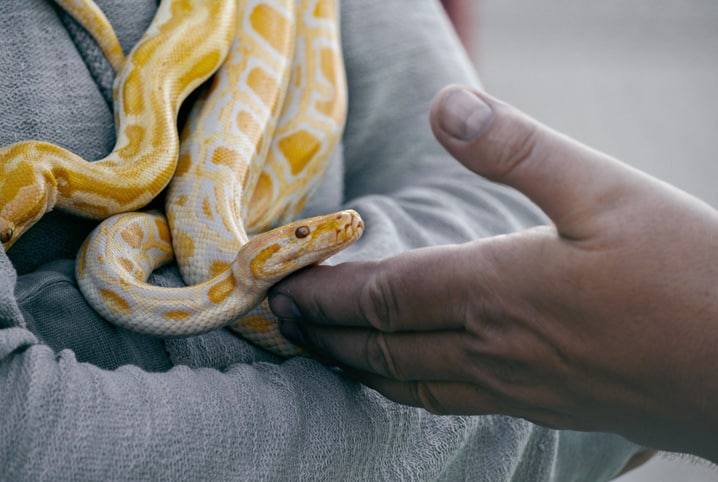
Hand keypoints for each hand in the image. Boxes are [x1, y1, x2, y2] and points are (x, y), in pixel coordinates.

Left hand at [269, 86, 717, 460]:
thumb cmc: (687, 276)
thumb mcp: (604, 190)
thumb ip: (518, 150)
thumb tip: (448, 107)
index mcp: (497, 290)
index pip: (384, 296)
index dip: (328, 292)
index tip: (285, 285)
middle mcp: (493, 347)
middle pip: (383, 346)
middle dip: (326, 333)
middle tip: (282, 323)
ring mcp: (517, 387)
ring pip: (410, 383)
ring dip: (358, 367)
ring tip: (326, 355)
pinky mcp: (544, 408)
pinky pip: (452, 403)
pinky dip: (409, 390)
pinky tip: (408, 384)